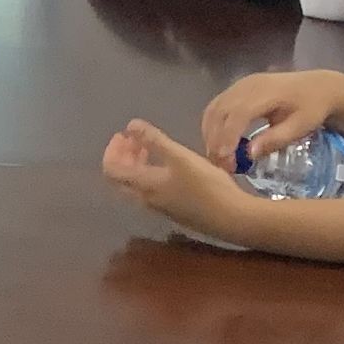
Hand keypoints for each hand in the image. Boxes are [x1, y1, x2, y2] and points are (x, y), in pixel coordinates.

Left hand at [103, 119, 252, 233]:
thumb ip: (154, 140)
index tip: (122, 135)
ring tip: (148, 148)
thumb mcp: (180, 156)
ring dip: (136, 164)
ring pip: (137, 184)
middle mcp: (146, 199)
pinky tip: (168, 165)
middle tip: (132, 139)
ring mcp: (160, 207)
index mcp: (143, 185)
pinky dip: (149, 173)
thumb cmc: (205, 185)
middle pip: (122, 178)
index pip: (111, 170)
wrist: (232, 218)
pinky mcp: (174, 210)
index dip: (112, 151)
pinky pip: (151, 190)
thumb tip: (130, 125)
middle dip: (122, 156)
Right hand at [199, 70, 343, 171]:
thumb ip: (275, 139)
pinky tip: (217, 142)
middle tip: (220, 166)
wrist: (318, 86)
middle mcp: (247, 85)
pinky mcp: (237, 88)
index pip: (238, 114)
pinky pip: (216, 106)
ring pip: (213, 109)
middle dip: (215, 140)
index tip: (226, 161)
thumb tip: (249, 154)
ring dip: (210, 134)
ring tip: (217, 157)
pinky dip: (211, 126)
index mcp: (266, 92)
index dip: (228, 138)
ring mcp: (240, 84)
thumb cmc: (312, 108)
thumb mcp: (300, 127)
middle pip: (220, 111)